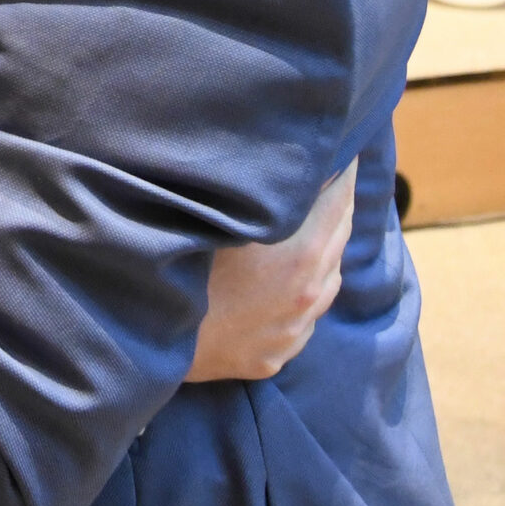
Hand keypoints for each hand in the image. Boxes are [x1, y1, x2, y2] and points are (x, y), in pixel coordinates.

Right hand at [186, 164, 355, 381]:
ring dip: (328, 249)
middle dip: (340, 204)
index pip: (339, 203)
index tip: (347, 151)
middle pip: (340, 238)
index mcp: (300, 257)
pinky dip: (309, 290)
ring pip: (330, 279)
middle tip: (337, 176)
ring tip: (317, 227)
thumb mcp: (227, 222)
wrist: (157, 343)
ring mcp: (295, 329)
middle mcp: (308, 294)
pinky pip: (308, 316)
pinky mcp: (279, 354)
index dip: (345, 173)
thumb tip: (286, 169)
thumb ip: (265, 198)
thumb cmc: (185, 271)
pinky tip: (293, 281)